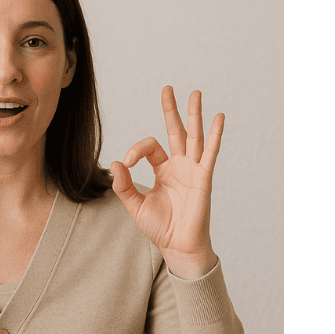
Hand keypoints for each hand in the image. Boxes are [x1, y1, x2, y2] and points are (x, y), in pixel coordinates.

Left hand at [111, 86, 223, 278]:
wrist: (178, 246)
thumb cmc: (160, 227)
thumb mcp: (135, 205)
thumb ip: (124, 185)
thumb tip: (116, 163)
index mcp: (163, 170)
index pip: (150, 147)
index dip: (135, 150)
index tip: (127, 164)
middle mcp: (179, 165)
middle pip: (175, 131)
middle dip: (171, 110)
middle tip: (167, 88)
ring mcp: (192, 169)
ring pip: (193, 136)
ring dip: (194, 114)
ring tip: (196, 93)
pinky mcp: (203, 177)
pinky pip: (210, 152)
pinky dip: (215, 135)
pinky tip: (218, 117)